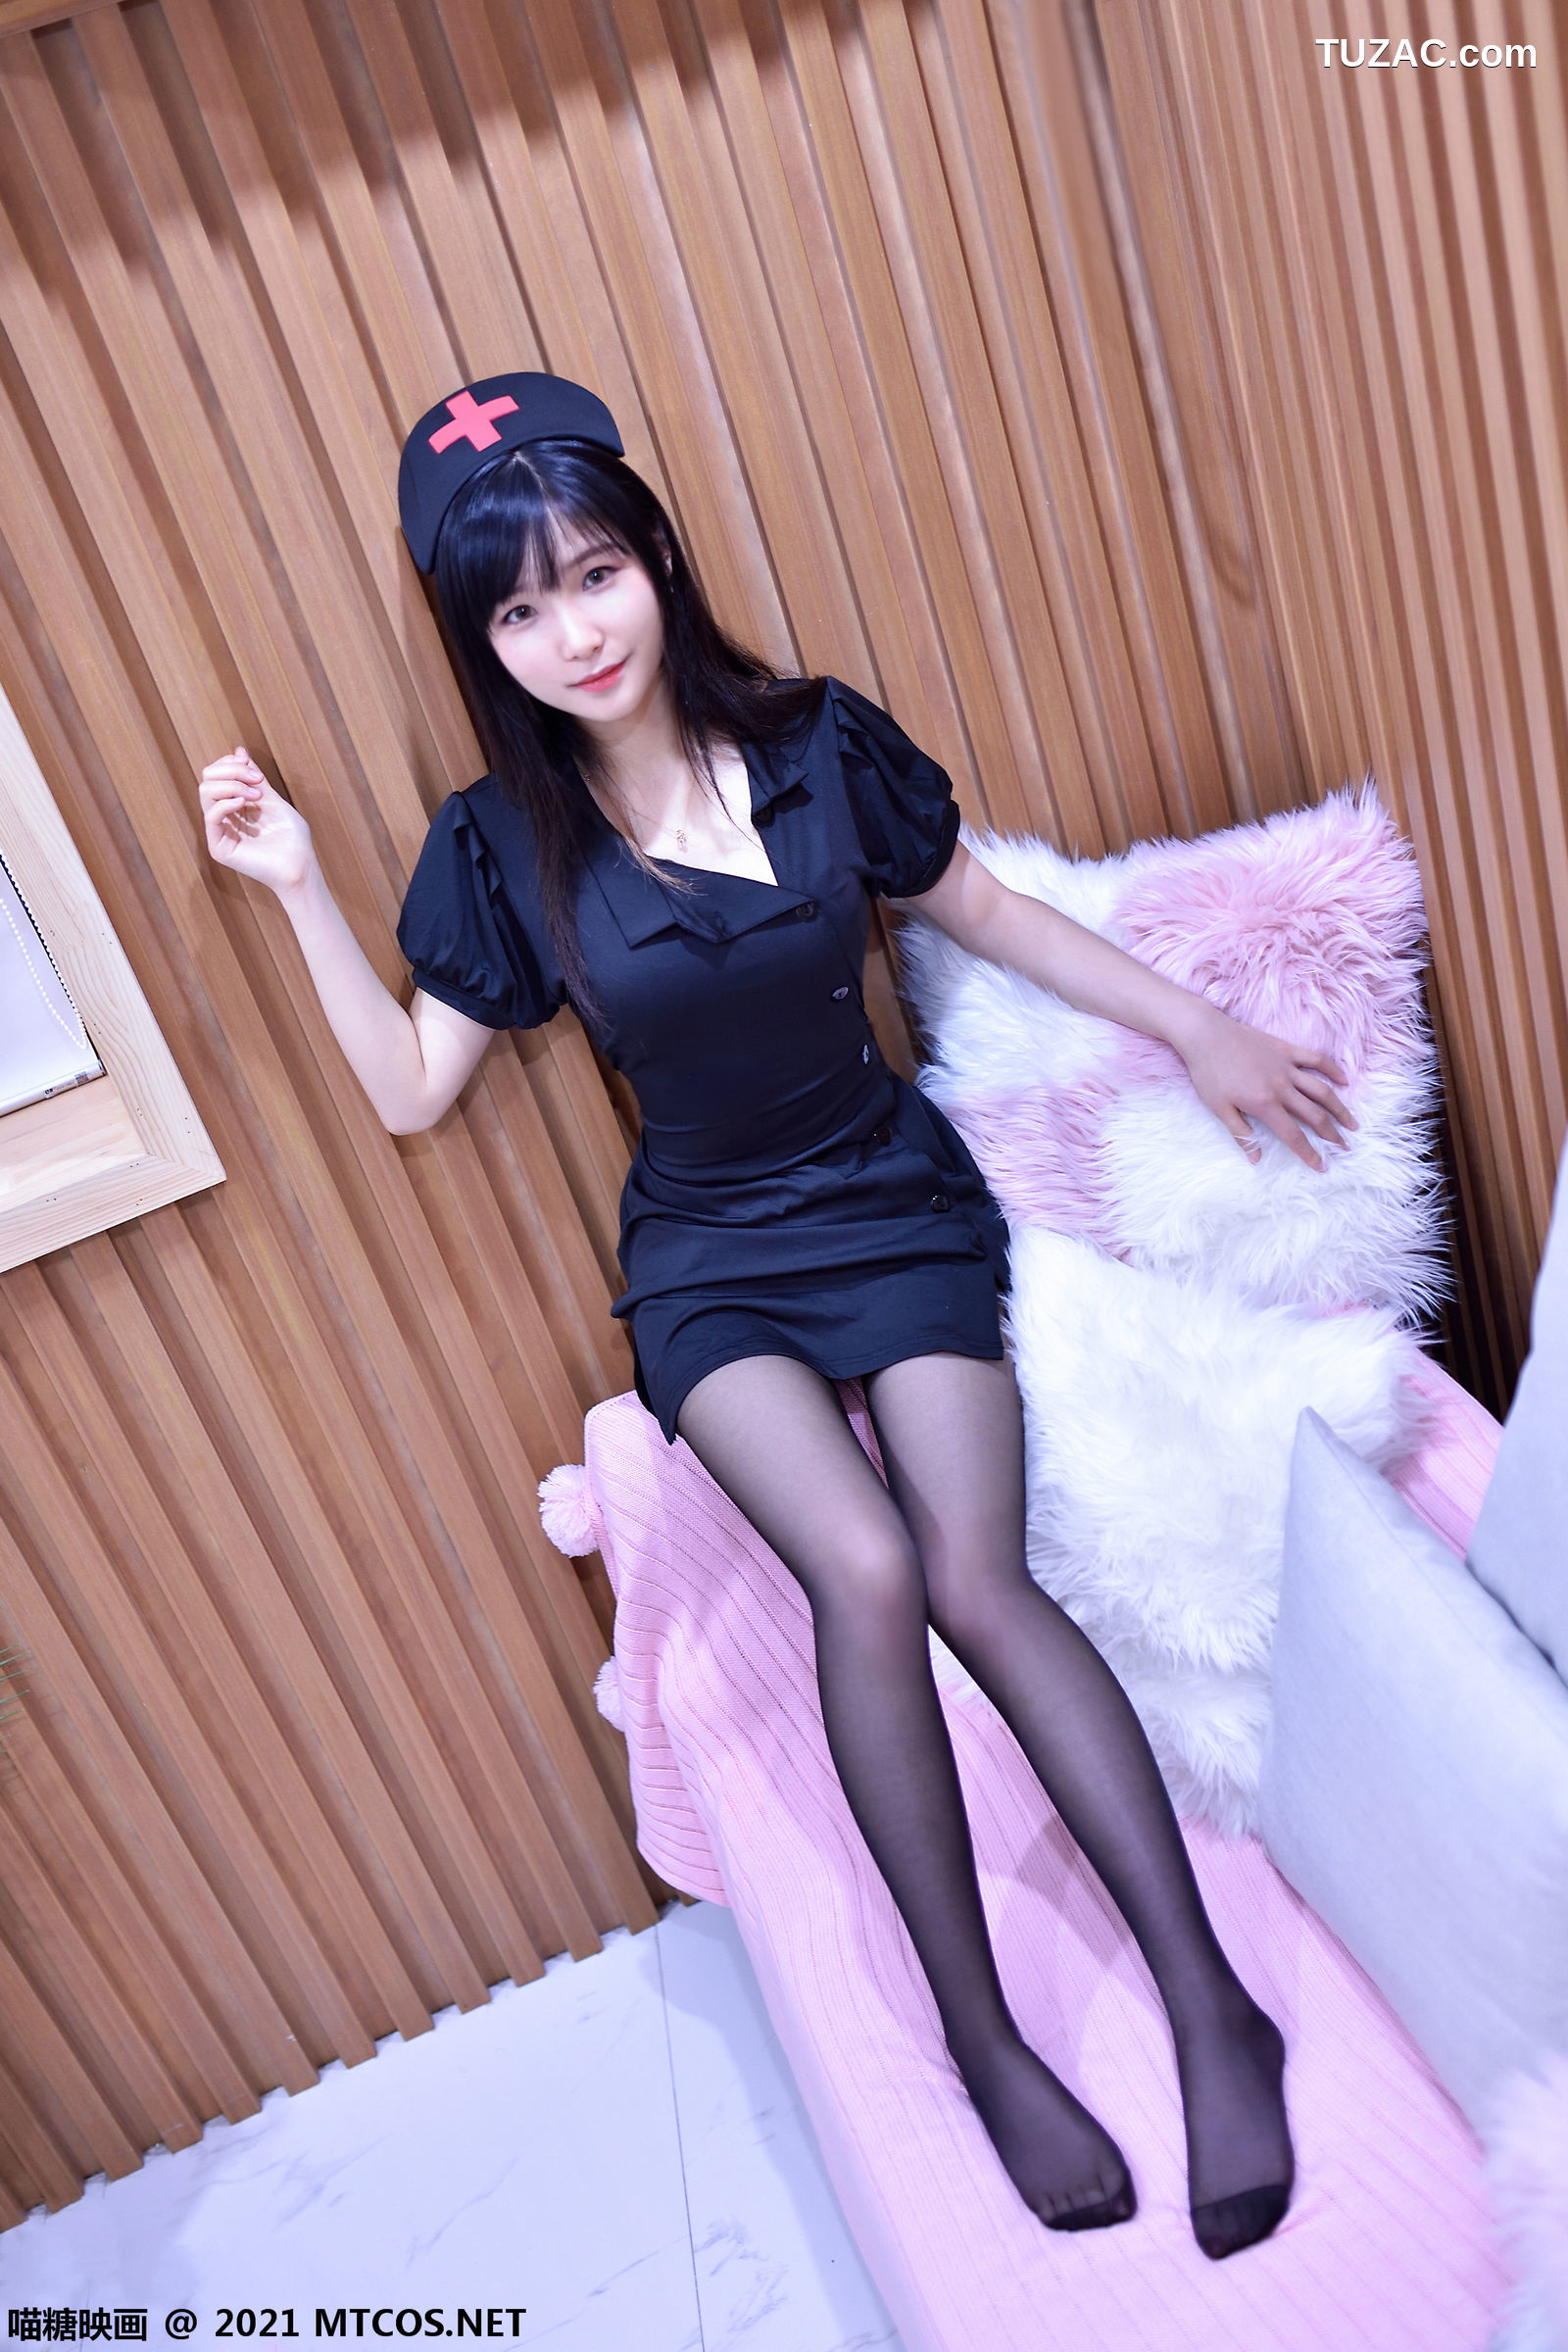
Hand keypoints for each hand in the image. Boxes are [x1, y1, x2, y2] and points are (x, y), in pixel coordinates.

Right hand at [199, 747, 314, 895]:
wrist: (301, 865)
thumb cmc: (292, 837)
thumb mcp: (272, 799)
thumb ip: (254, 777)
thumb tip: (238, 751)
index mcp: (233, 806)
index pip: (215, 775)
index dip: (229, 763)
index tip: (252, 766)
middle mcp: (223, 817)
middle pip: (207, 780)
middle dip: (231, 771)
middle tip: (257, 779)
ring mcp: (219, 832)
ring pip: (206, 793)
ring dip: (232, 785)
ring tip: (256, 794)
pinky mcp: (219, 847)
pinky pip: (211, 816)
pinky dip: (226, 803)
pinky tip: (245, 803)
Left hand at [1179, 1004, 1356, 1172]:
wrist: (1206, 1035)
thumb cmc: (1208, 1073)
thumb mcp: (1219, 1109)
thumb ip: (1240, 1134)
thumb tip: (1256, 1159)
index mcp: (1265, 1104)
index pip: (1293, 1136)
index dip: (1309, 1153)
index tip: (1322, 1166)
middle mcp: (1282, 1087)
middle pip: (1315, 1116)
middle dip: (1332, 1135)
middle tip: (1344, 1148)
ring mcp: (1287, 1067)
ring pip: (1322, 1090)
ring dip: (1340, 1108)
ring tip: (1352, 1123)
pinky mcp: (1286, 1049)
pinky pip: (1316, 1060)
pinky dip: (1332, 1070)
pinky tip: (1344, 1081)